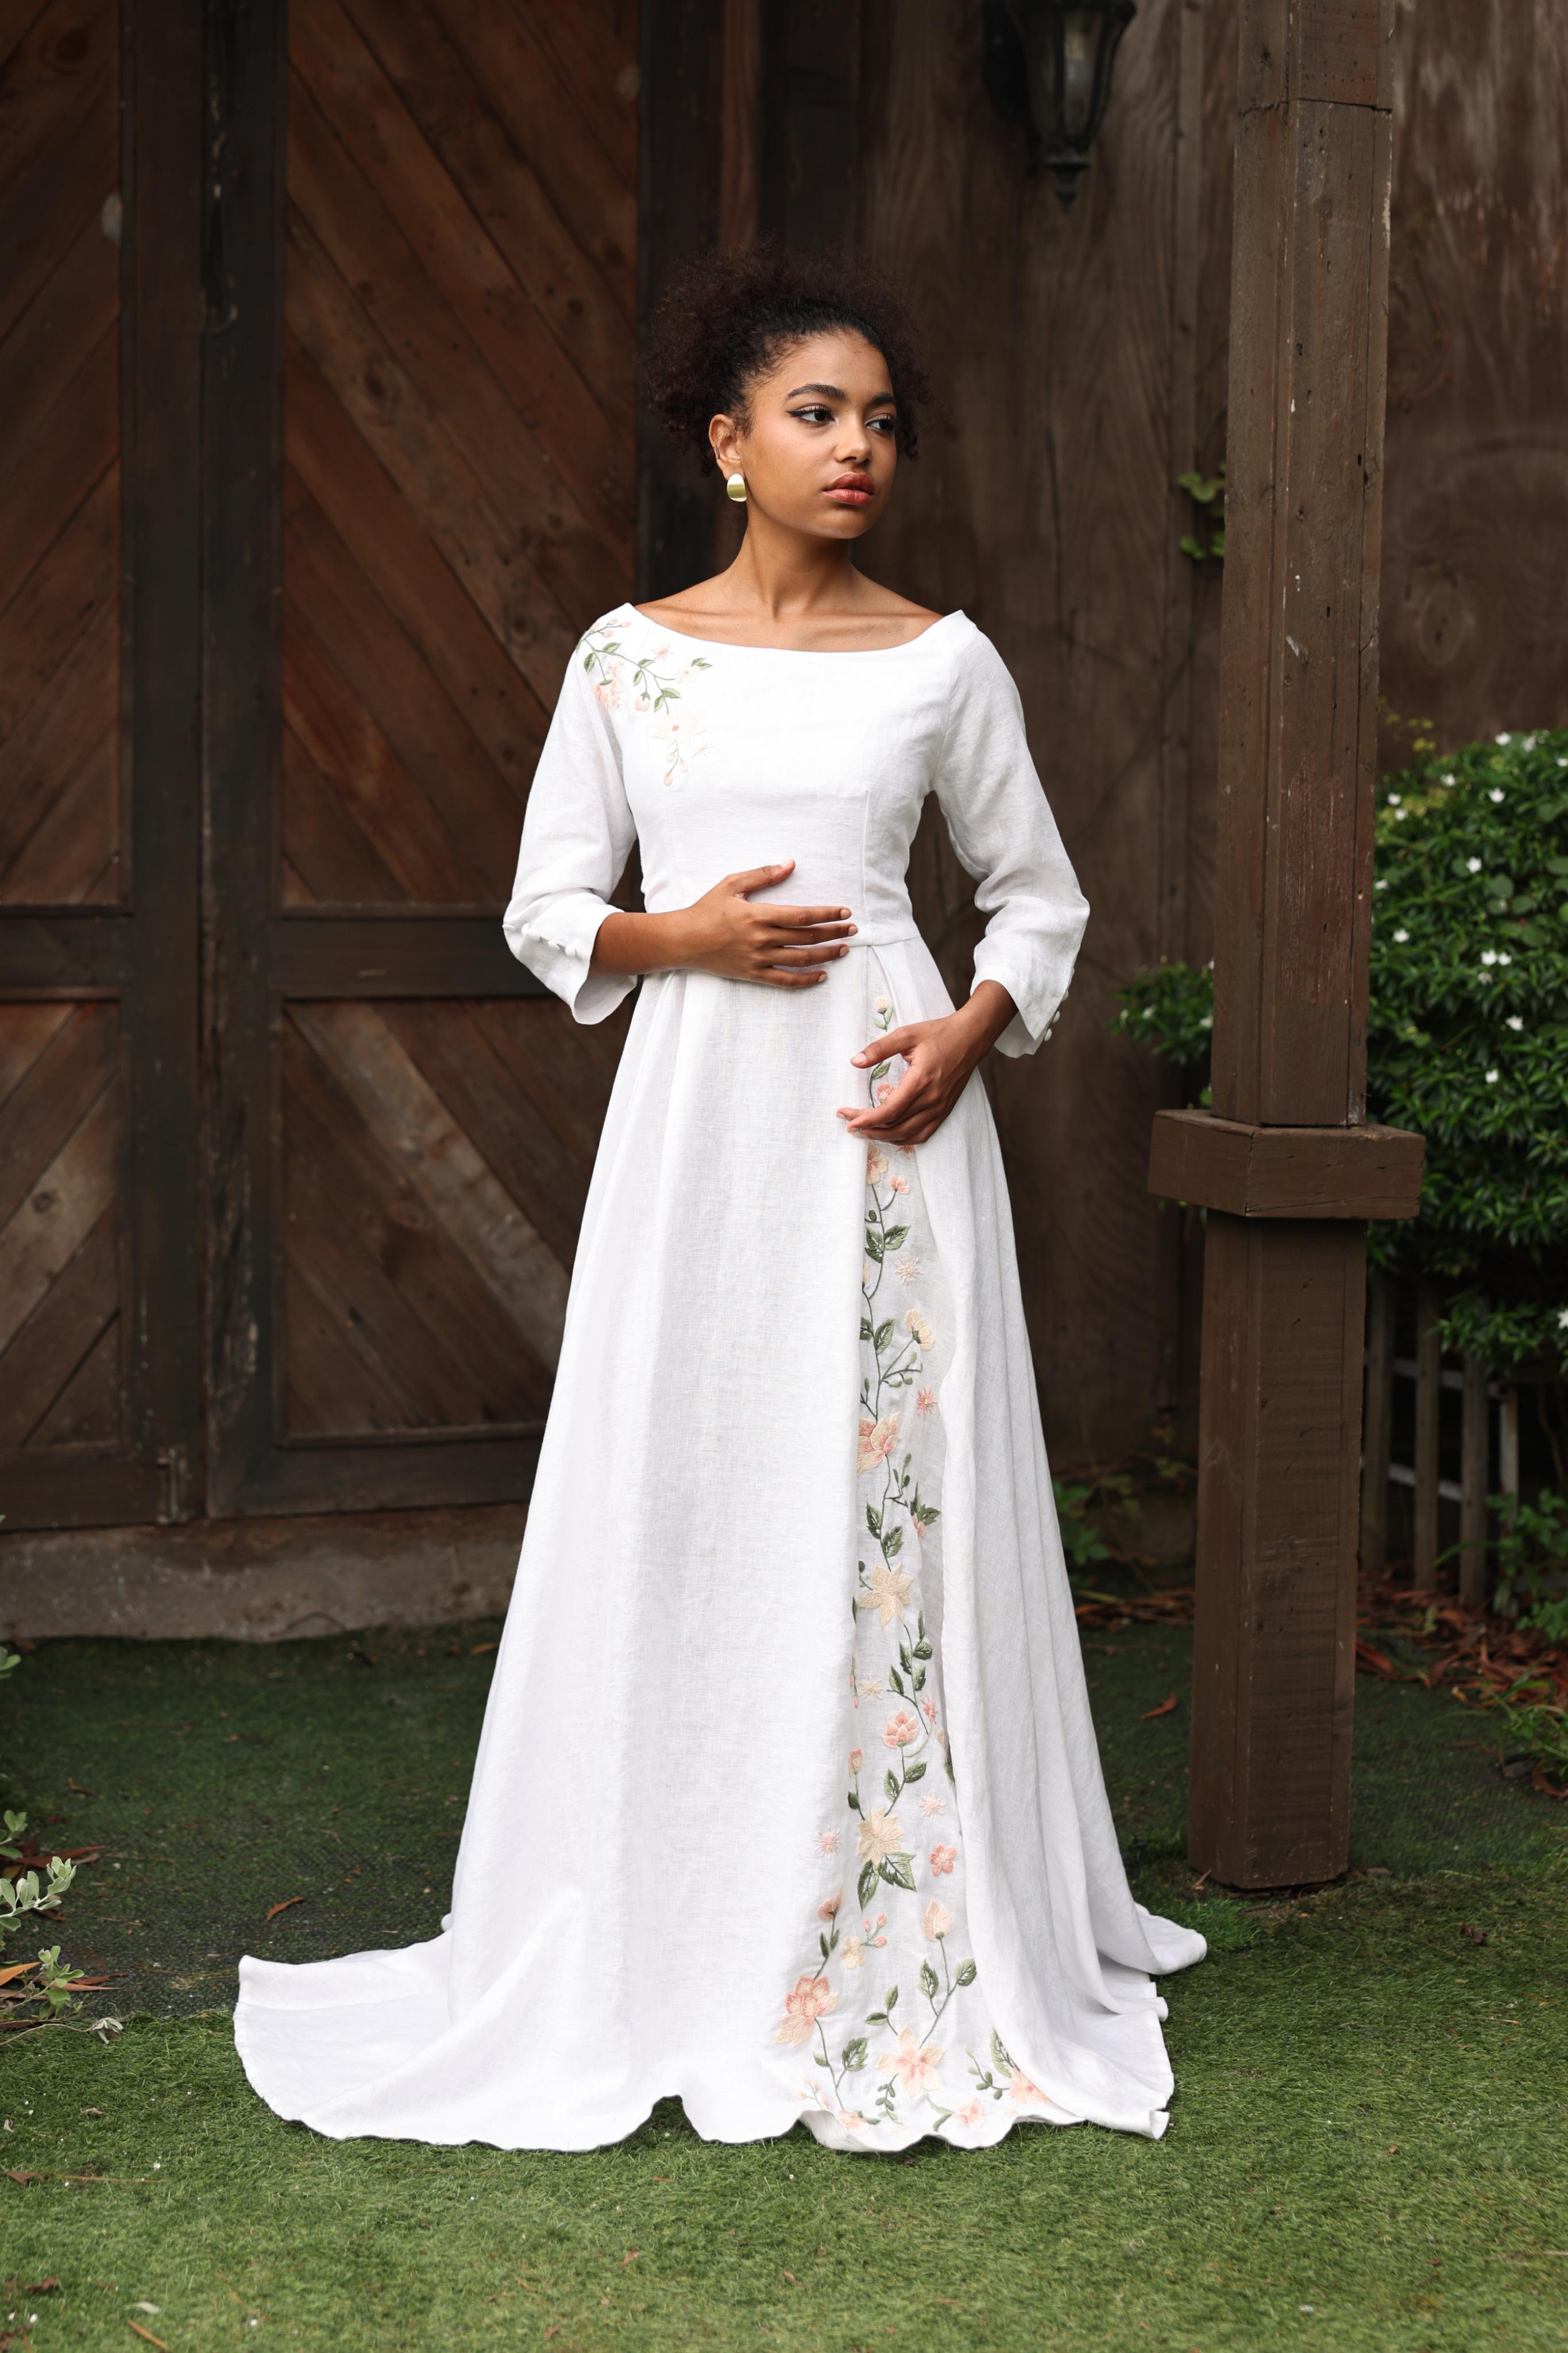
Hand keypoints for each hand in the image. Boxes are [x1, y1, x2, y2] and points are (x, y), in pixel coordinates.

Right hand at [593, 861, 856, 987]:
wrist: (682, 940)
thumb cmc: (706, 909)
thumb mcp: (731, 884)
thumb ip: (762, 875)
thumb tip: (790, 864)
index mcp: (758, 915)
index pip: (802, 915)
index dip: (826, 914)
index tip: (844, 911)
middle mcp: (761, 939)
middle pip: (806, 937)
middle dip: (833, 933)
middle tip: (853, 929)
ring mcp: (758, 959)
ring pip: (801, 960)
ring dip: (826, 955)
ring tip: (843, 949)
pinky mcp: (753, 974)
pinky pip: (785, 981)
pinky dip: (806, 980)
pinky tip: (822, 975)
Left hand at [835, 984, 1015, 1145]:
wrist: (971, 1038)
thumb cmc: (939, 1034)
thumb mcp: (906, 1034)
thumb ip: (879, 1048)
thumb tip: (855, 1061)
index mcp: (920, 1080)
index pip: (889, 1110)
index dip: (866, 1119)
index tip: (848, 1119)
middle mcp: (931, 1099)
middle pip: (895, 1126)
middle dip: (869, 1129)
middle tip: (850, 1124)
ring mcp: (940, 1108)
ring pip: (908, 1134)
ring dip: (884, 1137)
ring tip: (865, 1131)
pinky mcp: (945, 1110)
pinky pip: (923, 1134)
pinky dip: (904, 1139)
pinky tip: (890, 1135)